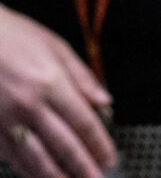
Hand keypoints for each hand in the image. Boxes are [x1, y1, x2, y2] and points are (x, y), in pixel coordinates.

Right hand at [0, 5, 116, 177]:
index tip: (109, 158)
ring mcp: (4, 120)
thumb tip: (105, 101)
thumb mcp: (55, 46)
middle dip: (83, 167)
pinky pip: (10, 156)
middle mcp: (29, 106)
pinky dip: (26, 170)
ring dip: (55, 176)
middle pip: (63, 146)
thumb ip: (82, 77)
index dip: (99, 144)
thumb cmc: (12, 36)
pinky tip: (38, 176)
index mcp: (51, 84)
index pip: (83, 123)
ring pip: (35, 158)